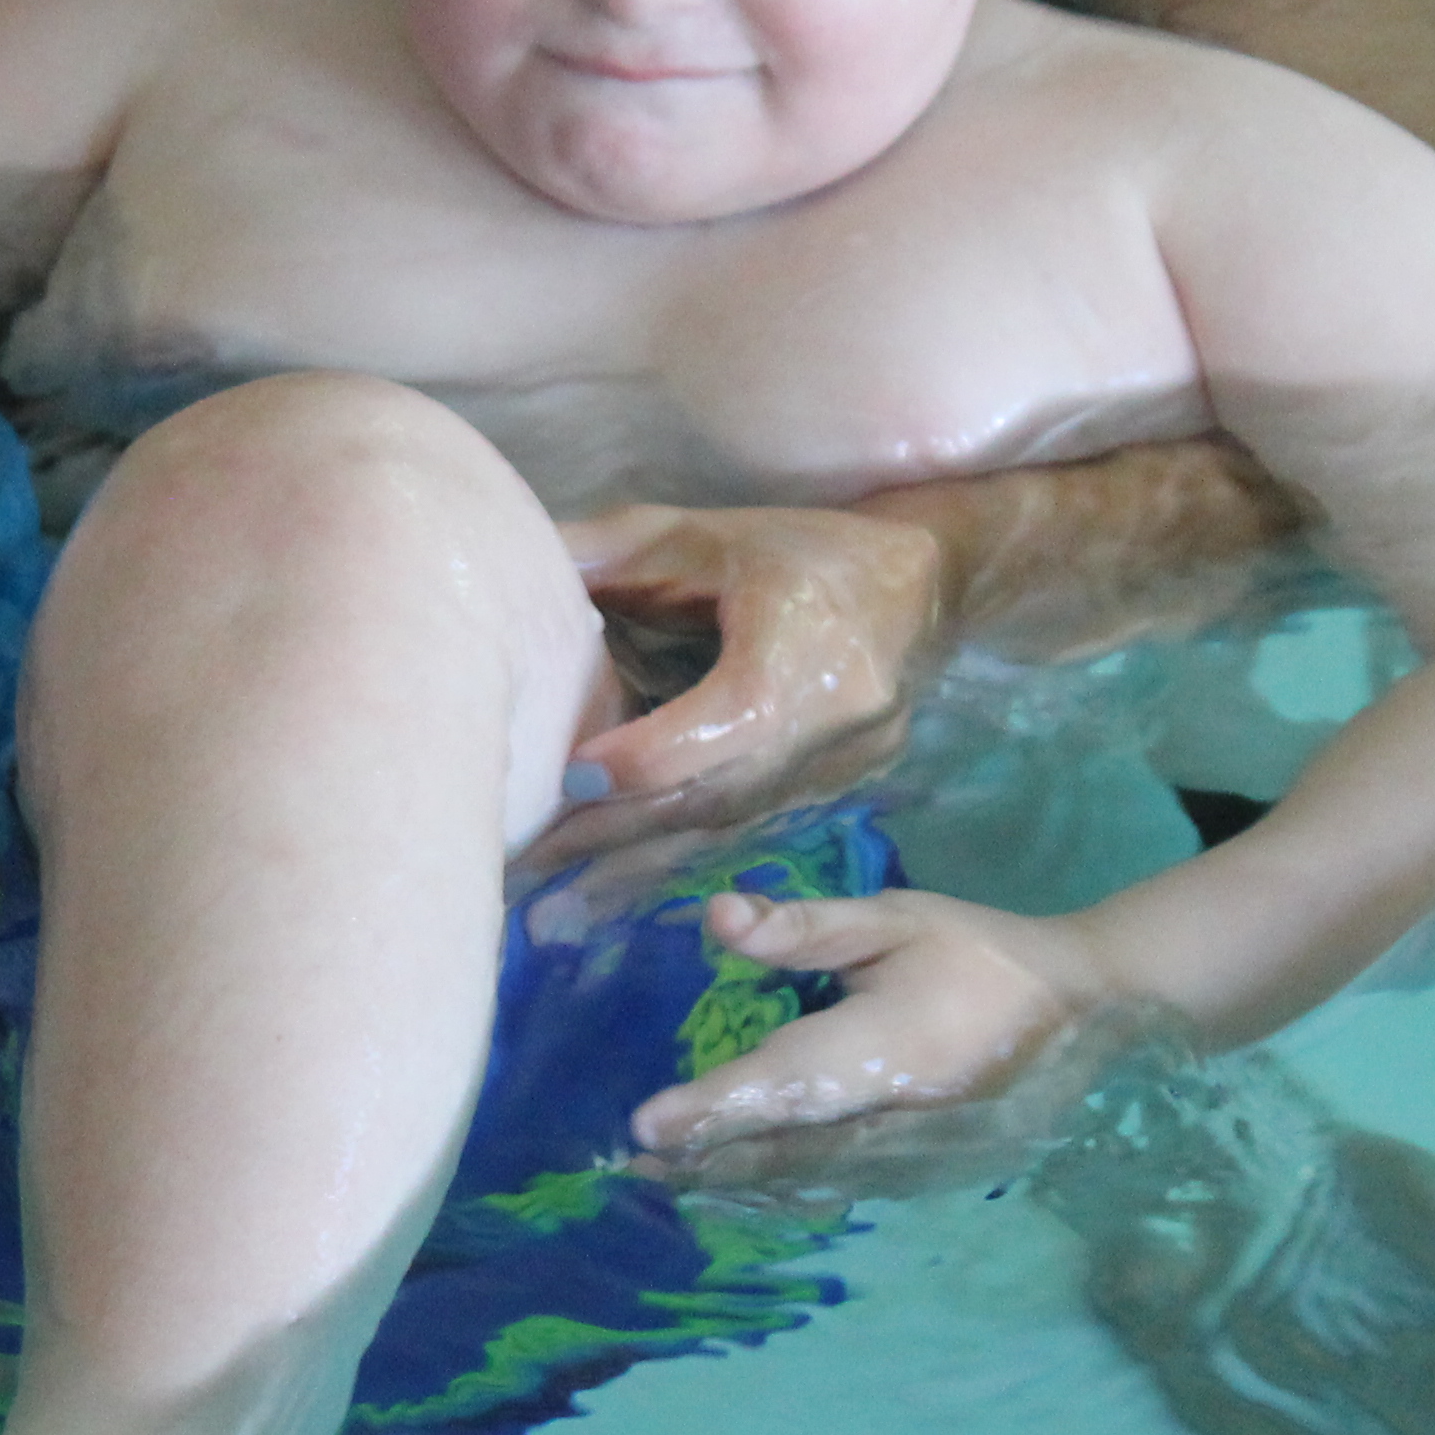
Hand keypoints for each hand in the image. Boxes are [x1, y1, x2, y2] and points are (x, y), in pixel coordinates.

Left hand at [545, 503, 948, 866]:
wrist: (924, 589)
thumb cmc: (800, 550)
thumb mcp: (702, 533)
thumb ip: (608, 551)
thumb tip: (510, 569)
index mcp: (801, 651)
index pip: (727, 721)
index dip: (647, 755)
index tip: (569, 775)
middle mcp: (828, 726)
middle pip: (713, 795)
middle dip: (612, 834)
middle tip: (522, 866)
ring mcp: (835, 773)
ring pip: (724, 829)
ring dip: (632, 865)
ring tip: (546, 901)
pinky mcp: (829, 796)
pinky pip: (742, 833)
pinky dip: (674, 858)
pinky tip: (611, 887)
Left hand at [627, 886, 1148, 1187]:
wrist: (1086, 1012)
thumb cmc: (978, 953)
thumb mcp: (895, 920)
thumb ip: (806, 929)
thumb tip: (717, 919)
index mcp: (891, 1048)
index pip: (786, 1083)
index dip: (716, 1107)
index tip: (646, 1125)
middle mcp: (900, 1117)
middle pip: (787, 1146)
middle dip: (708, 1155)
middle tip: (632, 1161)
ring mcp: (918, 1157)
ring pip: (812, 1177)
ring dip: (739, 1179)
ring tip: (667, 1177)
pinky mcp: (926, 1173)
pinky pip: (843, 1186)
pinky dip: (787, 1186)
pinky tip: (739, 1183)